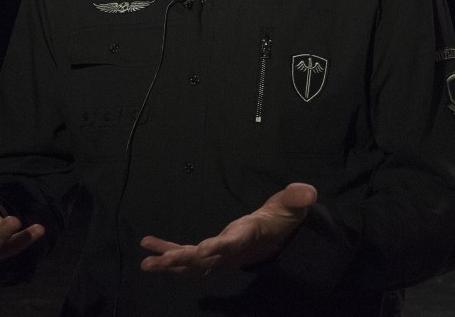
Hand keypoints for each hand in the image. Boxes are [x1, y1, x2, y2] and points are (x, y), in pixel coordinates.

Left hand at [140, 182, 317, 276]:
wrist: (277, 236)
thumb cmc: (282, 218)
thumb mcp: (291, 205)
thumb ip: (296, 198)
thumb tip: (308, 191)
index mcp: (248, 236)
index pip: (234, 244)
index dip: (219, 248)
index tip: (202, 251)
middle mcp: (230, 251)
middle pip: (206, 260)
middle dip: (184, 260)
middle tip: (162, 261)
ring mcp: (218, 255)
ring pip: (192, 264)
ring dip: (169, 264)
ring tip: (146, 263)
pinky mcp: (210, 252)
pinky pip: (186, 255)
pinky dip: (168, 250)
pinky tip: (149, 246)